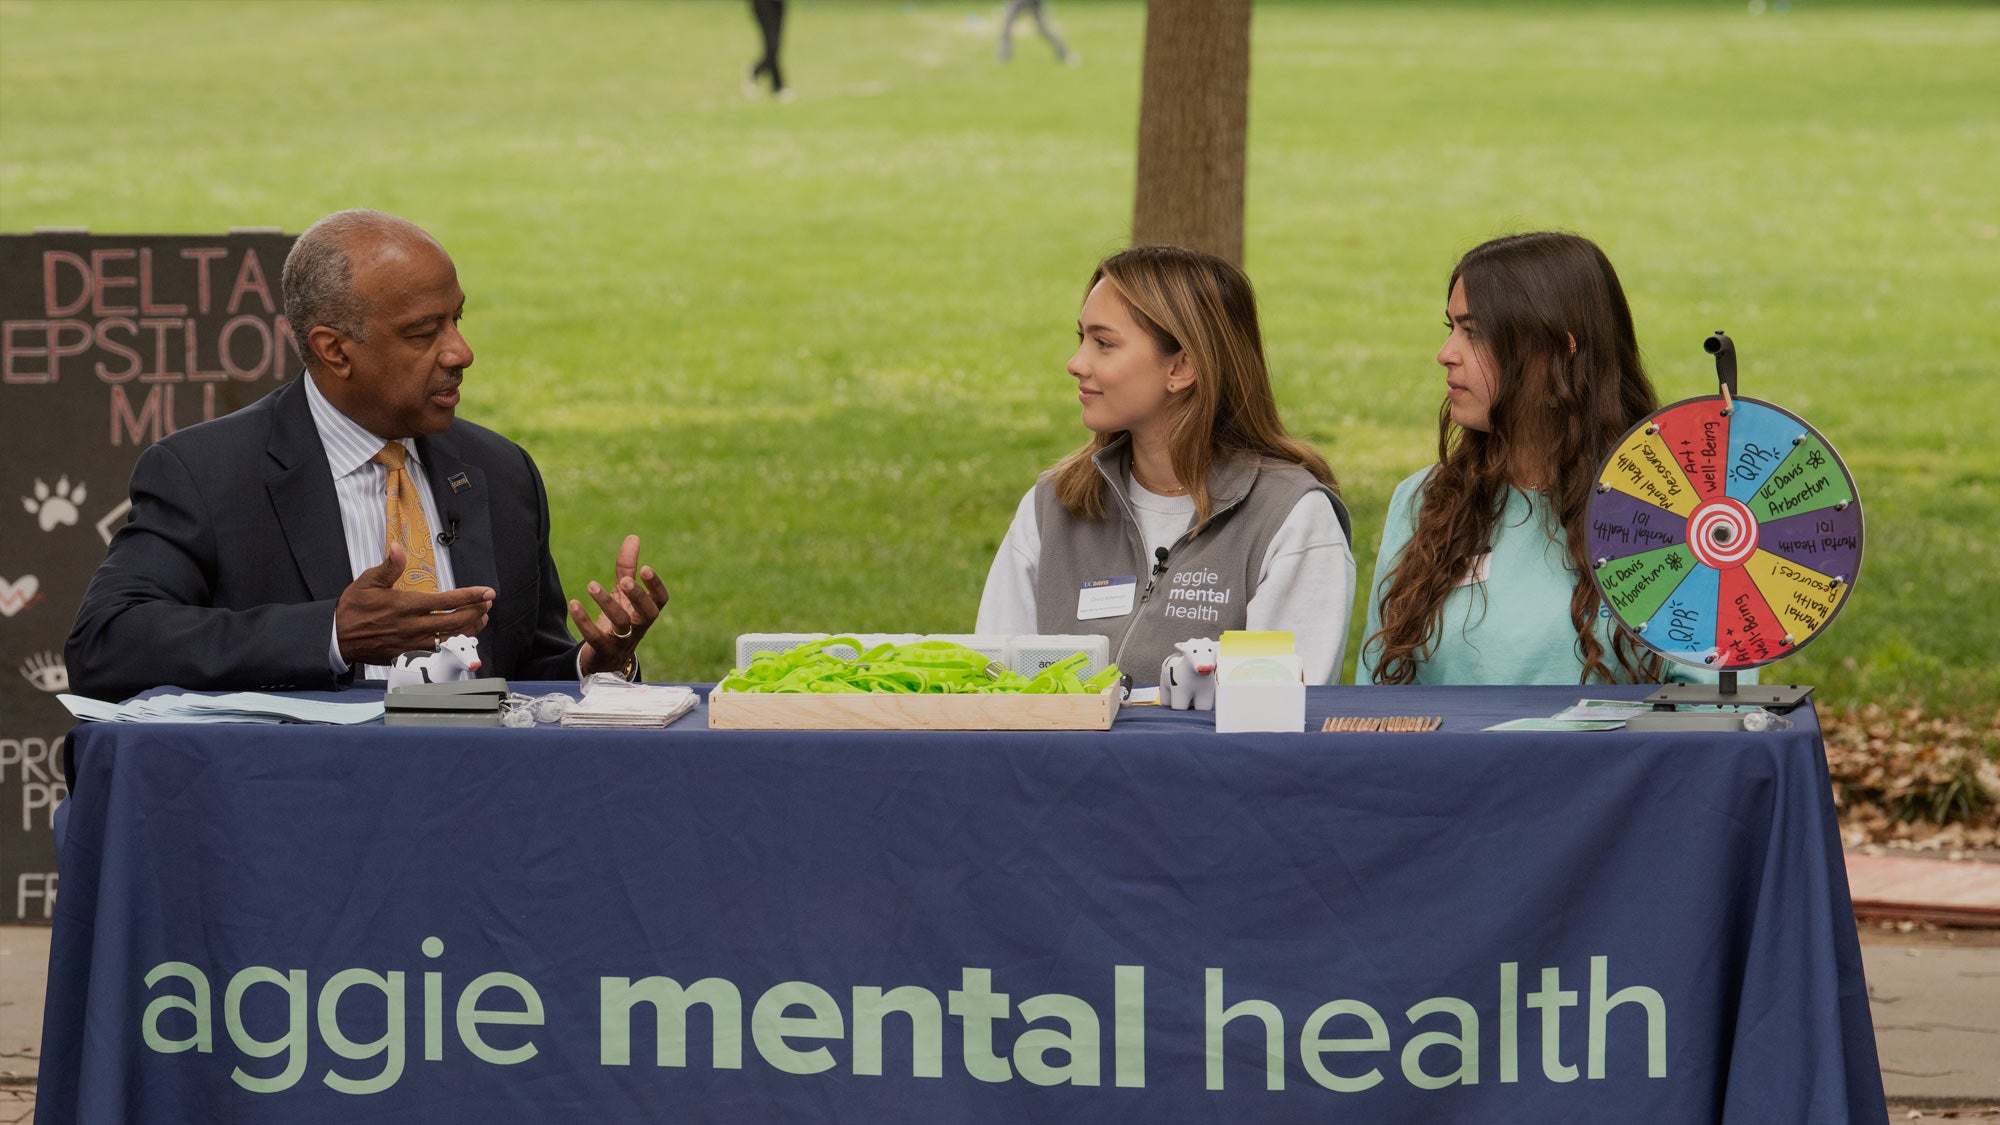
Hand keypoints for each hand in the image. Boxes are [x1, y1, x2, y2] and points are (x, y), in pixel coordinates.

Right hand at [335, 544, 495, 665]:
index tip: (487, 592)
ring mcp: (413, 642)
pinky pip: (439, 651)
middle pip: (456, 621)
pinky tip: (464, 637)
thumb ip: (387, 566)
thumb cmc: (353, 608)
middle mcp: (413, 625)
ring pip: (451, 638)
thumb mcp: (367, 581)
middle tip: (488, 604)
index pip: (447, 600)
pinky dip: (455, 644)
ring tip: (482, 619)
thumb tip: (397, 547)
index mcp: (406, 605)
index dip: (471, 596)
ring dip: (471, 628)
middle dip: (477, 611)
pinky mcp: (410, 654)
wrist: (337, 637)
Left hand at [573, 534, 669, 677]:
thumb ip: (628, 568)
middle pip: (646, 613)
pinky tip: (574, 603)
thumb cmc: (620, 620)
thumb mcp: (623, 594)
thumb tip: (633, 537)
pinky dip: (584, 622)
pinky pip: (595, 637)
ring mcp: (623, 640)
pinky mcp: (604, 650)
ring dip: (607, 604)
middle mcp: (639, 626)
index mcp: (647, 611)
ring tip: (591, 585)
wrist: (608, 659)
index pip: (660, 600)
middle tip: (624, 581)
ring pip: (621, 624)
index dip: (655, 586)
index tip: (646, 568)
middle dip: (637, 596)